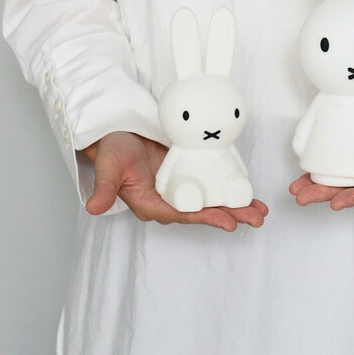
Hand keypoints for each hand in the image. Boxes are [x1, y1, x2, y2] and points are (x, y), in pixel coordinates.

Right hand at [82, 131, 268, 230]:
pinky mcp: (190, 170)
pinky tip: (248, 191)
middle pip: (203, 210)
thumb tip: (93, 208)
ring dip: (235, 205)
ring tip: (260, 211)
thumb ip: (105, 188)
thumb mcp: (108, 167)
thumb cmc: (112, 150)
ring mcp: (182, 184)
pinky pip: (213, 181)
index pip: (181, 214)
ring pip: (212, 199)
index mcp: (151, 203)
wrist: (118, 132)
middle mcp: (170, 198)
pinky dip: (230, 187)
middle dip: (230, 215)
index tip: (227, 222)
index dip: (204, 218)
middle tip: (256, 219)